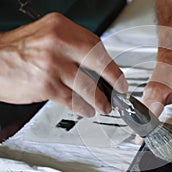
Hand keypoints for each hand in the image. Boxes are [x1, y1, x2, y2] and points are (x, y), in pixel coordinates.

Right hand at [0, 13, 126, 116]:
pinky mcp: (46, 86)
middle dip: (114, 81)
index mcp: (62, 28)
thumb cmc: (19, 50)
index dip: (111, 65)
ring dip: (100, 101)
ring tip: (104, 106)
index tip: (118, 76)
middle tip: (119, 92)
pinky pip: (73, 100)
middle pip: (98, 63)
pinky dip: (84, 108)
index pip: (97, 46)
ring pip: (88, 86)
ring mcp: (53, 65)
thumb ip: (73, 47)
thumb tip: (97, 65)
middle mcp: (59, 43)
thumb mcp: (48, 36)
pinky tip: (87, 110)